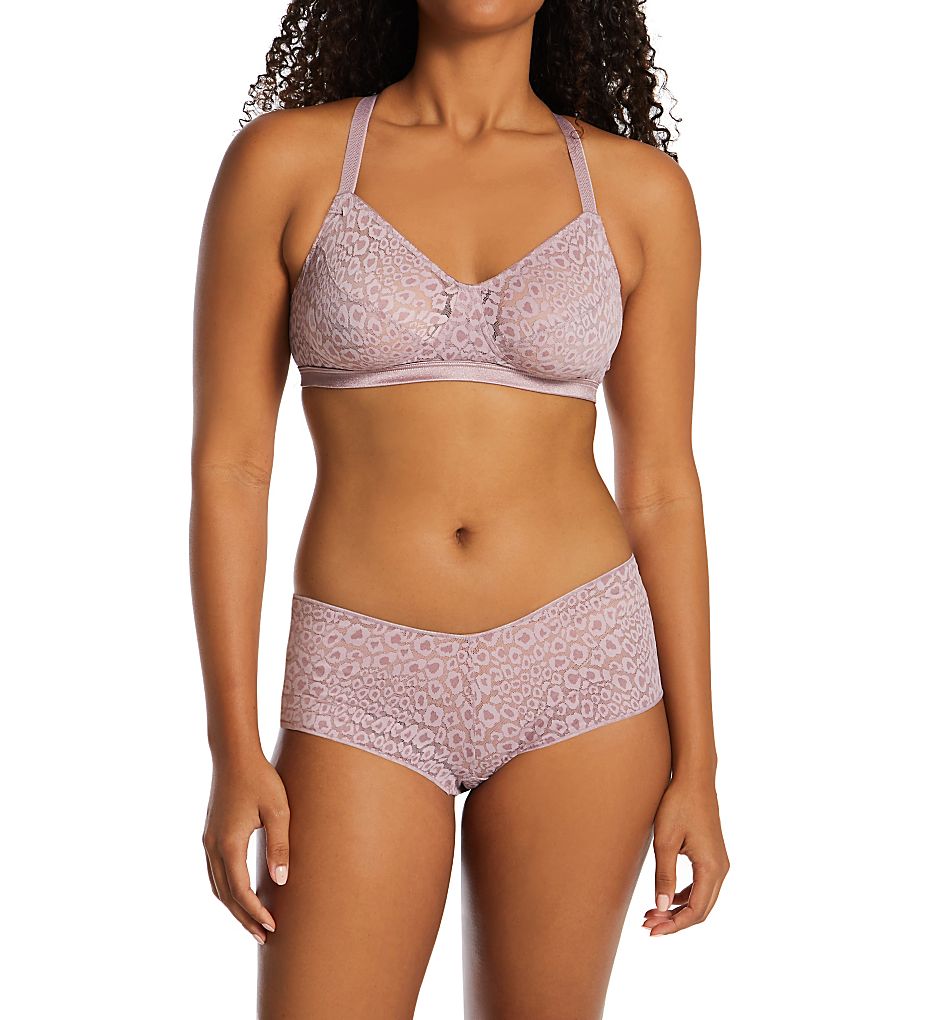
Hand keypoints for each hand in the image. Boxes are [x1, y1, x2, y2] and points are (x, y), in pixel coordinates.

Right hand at [202, 752, 290, 944]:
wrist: (234, 756)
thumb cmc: (260, 779)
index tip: (273, 926)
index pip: (240, 891)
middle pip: (226, 895)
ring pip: (217, 886)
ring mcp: (208, 841)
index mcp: (229, 844)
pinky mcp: (210, 835)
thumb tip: (282, 881)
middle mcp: (213, 847)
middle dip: (244, 917)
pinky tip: (239, 894)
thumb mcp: (278, 811)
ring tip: (253, 922)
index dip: (256, 911)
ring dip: (233, 906)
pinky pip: (215, 872)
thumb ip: (279, 846)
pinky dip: (226, 890)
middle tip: (264, 937)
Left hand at [643, 775, 728, 935]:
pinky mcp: (713, 856)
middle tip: (648, 925)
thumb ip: (664, 876)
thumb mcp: (665, 842)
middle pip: (701, 910)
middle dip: (674, 921)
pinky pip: (702, 885)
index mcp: (711, 868)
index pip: (695, 911)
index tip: (652, 930)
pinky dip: (685, 896)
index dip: (673, 925)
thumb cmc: (678, 805)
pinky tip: (666, 897)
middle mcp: (721, 869)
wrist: (694, 779)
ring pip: (702, 899)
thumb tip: (661, 908)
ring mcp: (719, 862)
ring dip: (679, 910)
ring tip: (652, 913)